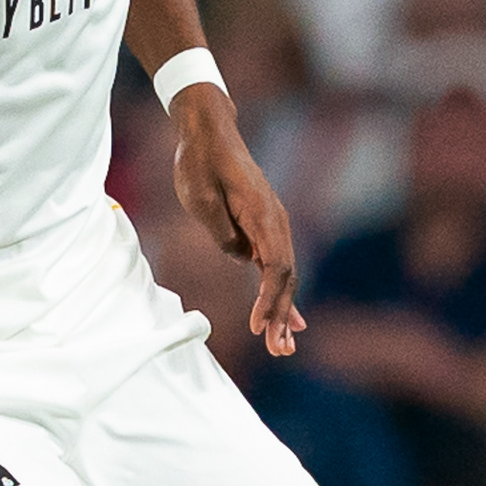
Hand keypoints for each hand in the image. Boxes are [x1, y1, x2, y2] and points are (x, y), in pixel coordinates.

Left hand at [172, 89, 303, 356]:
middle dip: (282, 316)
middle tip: (278, 351)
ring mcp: (272, 226)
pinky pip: (275, 267)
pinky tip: (285, 321)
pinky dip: (278, 295)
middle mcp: (276, 221)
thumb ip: (221, 231)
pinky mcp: (263, 229)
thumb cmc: (200, 162)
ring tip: (283, 346)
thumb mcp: (201, 196)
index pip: (275, 267)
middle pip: (285, 277)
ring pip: (283, 276)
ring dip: (283, 311)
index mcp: (263, 214)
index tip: (258, 326)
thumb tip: (240, 258)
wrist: (209, 133)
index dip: (269, 300)